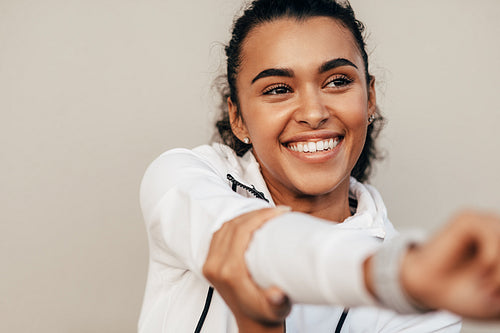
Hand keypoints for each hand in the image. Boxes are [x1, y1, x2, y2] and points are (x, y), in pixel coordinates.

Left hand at [203, 207, 291, 331]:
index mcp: (229, 272)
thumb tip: (277, 295)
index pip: (242, 231)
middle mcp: (215, 266)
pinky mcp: (210, 262)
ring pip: (225, 227)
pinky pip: (220, 234)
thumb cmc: (266, 314)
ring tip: (267, 213)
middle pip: (233, 225)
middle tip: (277, 210)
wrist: (253, 324)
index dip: (261, 215)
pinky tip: (250, 222)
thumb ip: (276, 304)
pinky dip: (235, 224)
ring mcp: (210, 263)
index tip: (279, 211)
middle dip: (256, 213)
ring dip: (246, 216)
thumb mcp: (276, 311)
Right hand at [401, 211, 499, 318]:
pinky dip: (491, 260)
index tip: (495, 289)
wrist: (428, 289)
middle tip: (495, 293)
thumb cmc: (462, 291)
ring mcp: (485, 223)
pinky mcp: (468, 219)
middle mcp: (499, 231)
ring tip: (487, 286)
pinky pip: (493, 237)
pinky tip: (480, 271)